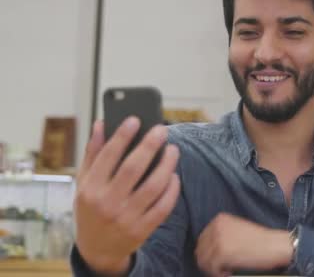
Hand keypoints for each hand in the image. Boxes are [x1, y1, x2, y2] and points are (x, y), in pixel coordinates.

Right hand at [74, 119, 180, 274]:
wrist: (97, 249)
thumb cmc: (91, 208)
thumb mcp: (84, 183)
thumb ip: (93, 153)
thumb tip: (101, 123)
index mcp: (90, 189)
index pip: (108, 157)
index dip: (122, 136)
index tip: (136, 120)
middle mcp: (107, 203)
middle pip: (133, 168)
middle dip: (150, 146)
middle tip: (162, 130)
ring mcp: (126, 217)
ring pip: (153, 186)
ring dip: (167, 165)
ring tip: (173, 150)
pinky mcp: (143, 229)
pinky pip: (163, 206)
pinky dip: (172, 189)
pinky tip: (175, 175)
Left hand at [196, 213, 292, 275]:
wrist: (276, 245)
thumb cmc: (261, 241)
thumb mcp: (237, 230)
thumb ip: (221, 236)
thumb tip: (206, 252)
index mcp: (219, 219)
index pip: (202, 239)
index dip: (209, 253)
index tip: (219, 261)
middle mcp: (216, 226)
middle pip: (200, 250)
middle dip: (208, 262)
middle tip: (222, 269)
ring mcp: (218, 239)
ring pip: (203, 260)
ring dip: (213, 269)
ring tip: (227, 271)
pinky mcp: (221, 252)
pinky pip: (212, 268)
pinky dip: (219, 274)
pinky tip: (230, 273)